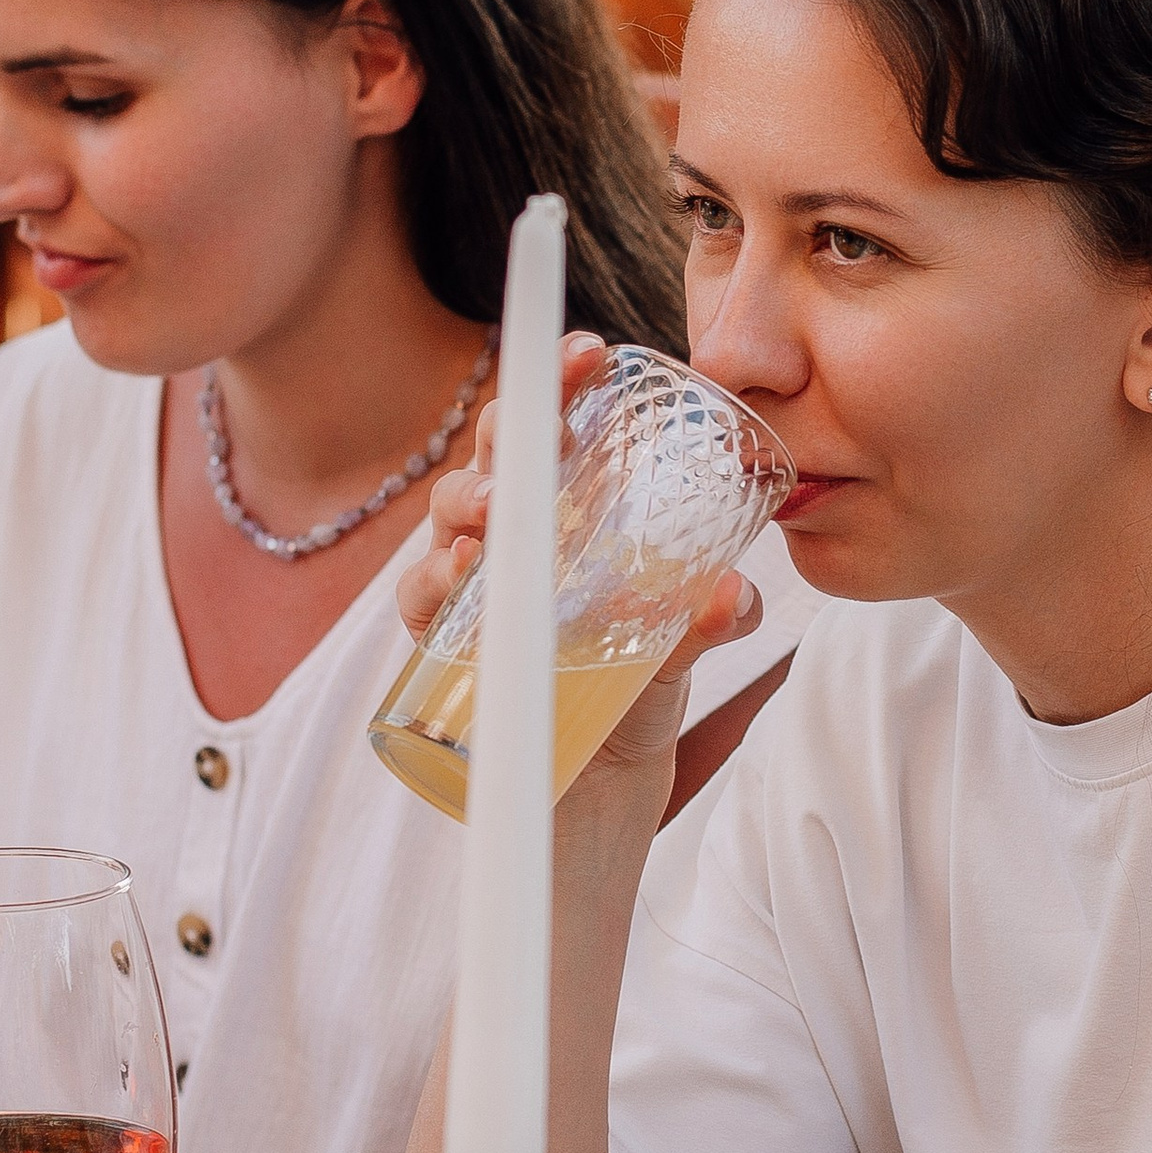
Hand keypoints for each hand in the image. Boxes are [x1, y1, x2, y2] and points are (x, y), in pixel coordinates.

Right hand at [395, 335, 763, 800]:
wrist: (600, 799)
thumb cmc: (634, 695)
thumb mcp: (683, 650)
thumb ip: (712, 618)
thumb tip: (730, 593)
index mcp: (569, 517)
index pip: (558, 431)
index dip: (562, 383)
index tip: (590, 353)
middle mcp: (513, 544)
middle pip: (494, 463)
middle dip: (507, 435)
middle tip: (542, 429)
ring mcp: (474, 594)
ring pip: (449, 523)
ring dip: (467, 508)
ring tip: (495, 514)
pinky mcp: (445, 654)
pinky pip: (421, 606)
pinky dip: (432, 585)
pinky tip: (457, 577)